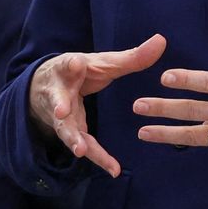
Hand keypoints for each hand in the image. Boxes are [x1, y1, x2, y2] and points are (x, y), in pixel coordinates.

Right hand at [28, 34, 166, 177]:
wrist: (45, 87)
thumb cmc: (79, 72)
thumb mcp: (103, 63)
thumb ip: (132, 57)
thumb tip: (162, 40)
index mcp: (68, 69)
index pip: (68, 65)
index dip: (71, 66)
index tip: (75, 64)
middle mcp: (60, 92)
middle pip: (58, 100)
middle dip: (59, 106)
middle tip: (61, 111)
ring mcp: (61, 115)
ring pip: (65, 128)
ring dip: (72, 139)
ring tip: (80, 150)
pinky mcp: (69, 131)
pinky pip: (83, 145)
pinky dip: (98, 158)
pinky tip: (113, 169)